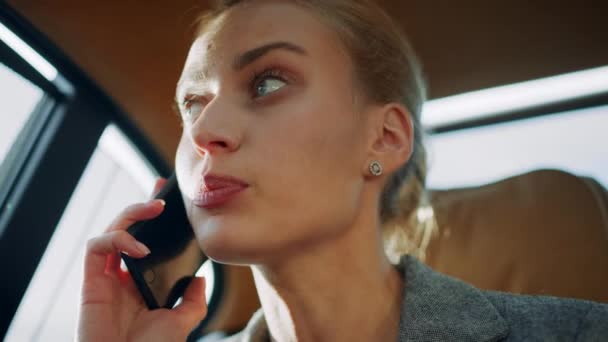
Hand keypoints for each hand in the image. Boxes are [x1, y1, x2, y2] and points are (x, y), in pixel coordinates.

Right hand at [77, 177, 206, 341]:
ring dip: (132, 214)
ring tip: (156, 208)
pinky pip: (97, 246)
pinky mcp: (91, 281)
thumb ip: (193, 301)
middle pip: (128, 229)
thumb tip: (202, 279)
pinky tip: (139, 248)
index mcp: (143, 281)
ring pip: (111, 230)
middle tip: (159, 189)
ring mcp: (107, 276)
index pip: (148, 241)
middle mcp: (124, 275)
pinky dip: (118, 239)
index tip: (170, 199)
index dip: (155, 219)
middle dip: (142, 205)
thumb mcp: (181, 323)